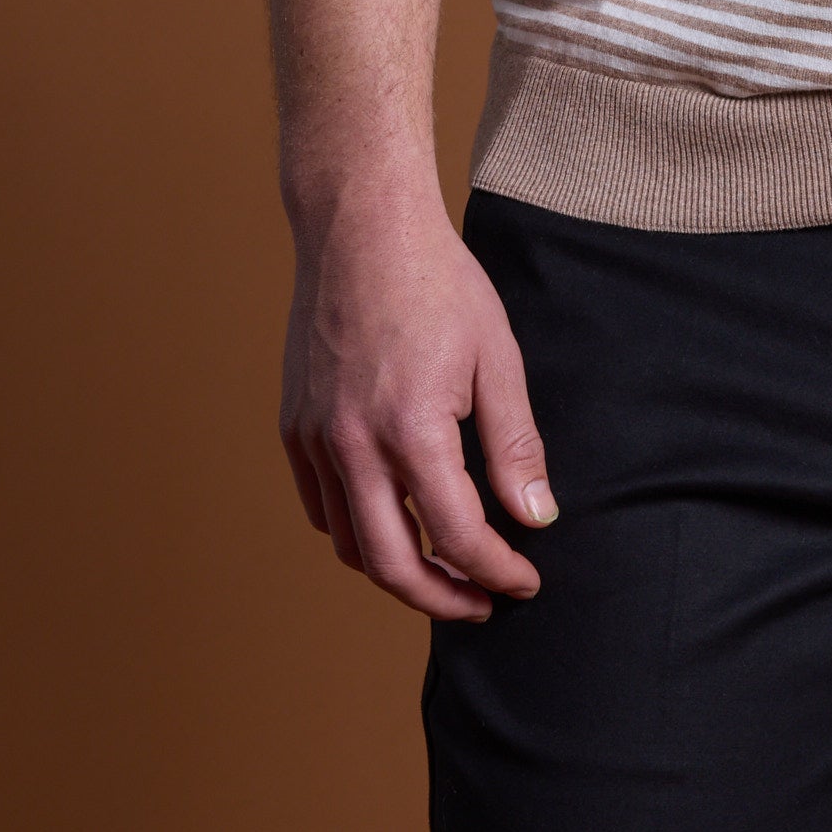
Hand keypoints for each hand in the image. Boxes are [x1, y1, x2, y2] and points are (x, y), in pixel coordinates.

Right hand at [279, 180, 556, 622]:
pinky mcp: (294, 427)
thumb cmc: (438, 283)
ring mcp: (315, 439)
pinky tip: (394, 523)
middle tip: (483, 604)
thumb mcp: (496, 358)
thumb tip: (536, 518)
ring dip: (398, 571)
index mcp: (412, 428)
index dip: (497, 572)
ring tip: (443, 569)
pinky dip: (357, 533)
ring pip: (350, 545)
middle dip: (444, 598)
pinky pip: (321, 507)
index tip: (524, 581)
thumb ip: (514, 445)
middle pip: (394, 565)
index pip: (459, 536)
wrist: (362, 227)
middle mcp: (353, 445)